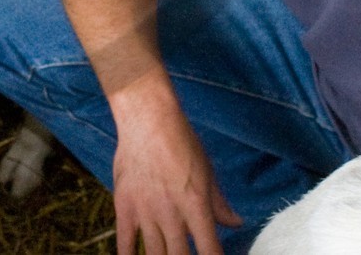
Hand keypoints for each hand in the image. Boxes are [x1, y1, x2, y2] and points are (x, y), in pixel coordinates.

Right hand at [112, 103, 240, 254]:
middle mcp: (171, 214)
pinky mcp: (124, 207)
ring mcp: (146, 212)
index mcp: (197, 206)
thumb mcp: (207, 172)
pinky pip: (125, 241)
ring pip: (154, 254)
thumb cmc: (181, 141)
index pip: (209, 250)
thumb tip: (236, 223)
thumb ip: (219, 203)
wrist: (147, 120)